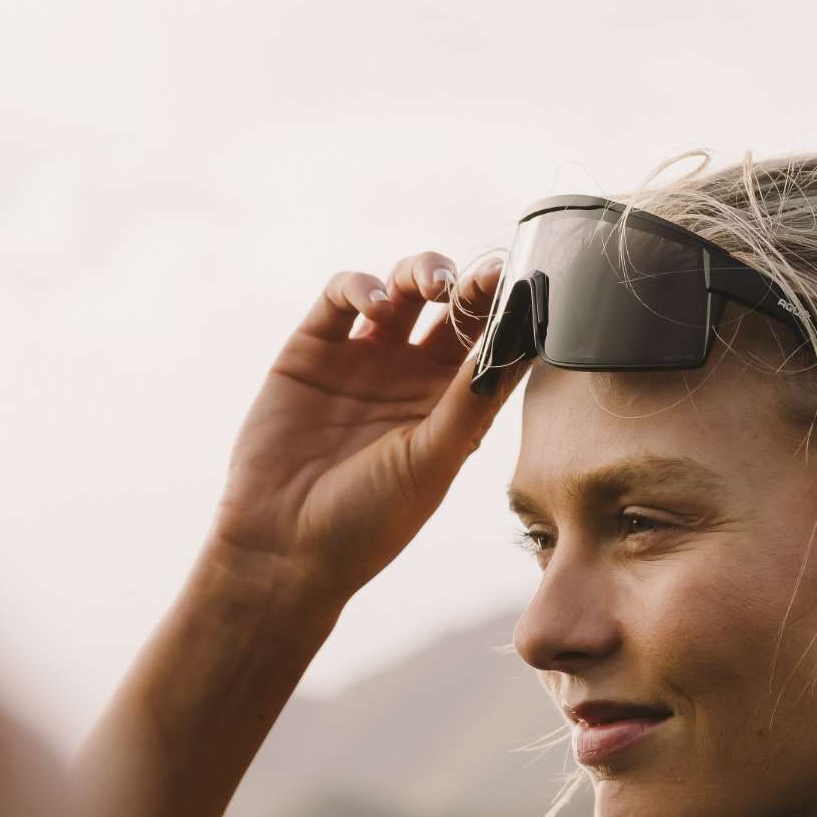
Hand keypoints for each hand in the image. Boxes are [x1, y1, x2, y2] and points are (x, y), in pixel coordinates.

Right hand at [204, 250, 532, 611]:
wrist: (285, 543)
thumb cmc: (370, 518)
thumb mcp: (432, 461)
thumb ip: (470, 402)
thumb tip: (518, 347)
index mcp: (451, 410)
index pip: (492, 350)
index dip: (512, 318)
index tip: (531, 290)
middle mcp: (412, 380)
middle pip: (453, 312)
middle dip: (472, 287)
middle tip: (488, 277)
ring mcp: (364, 360)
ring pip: (402, 292)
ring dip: (423, 273)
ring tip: (435, 285)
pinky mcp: (314, 349)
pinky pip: (342, 297)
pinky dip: (361, 286)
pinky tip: (376, 304)